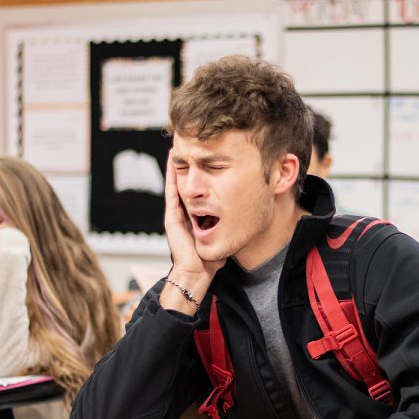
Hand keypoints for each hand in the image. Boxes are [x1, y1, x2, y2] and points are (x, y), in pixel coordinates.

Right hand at [160, 150, 223, 310]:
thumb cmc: (211, 261)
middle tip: (191, 144)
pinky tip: (172, 159)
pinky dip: (171, 175)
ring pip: (177, 183)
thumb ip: (229, 224)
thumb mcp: (224, 235)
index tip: (207, 157)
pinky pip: (172, 191)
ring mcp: (176, 214)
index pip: (198, 191)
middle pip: (186, 183)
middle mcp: (184, 213)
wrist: (197, 274)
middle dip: (189, 165)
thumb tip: (247, 214)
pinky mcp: (172, 217)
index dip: (201, 174)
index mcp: (195, 217)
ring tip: (179, 145)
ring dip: (178, 165)